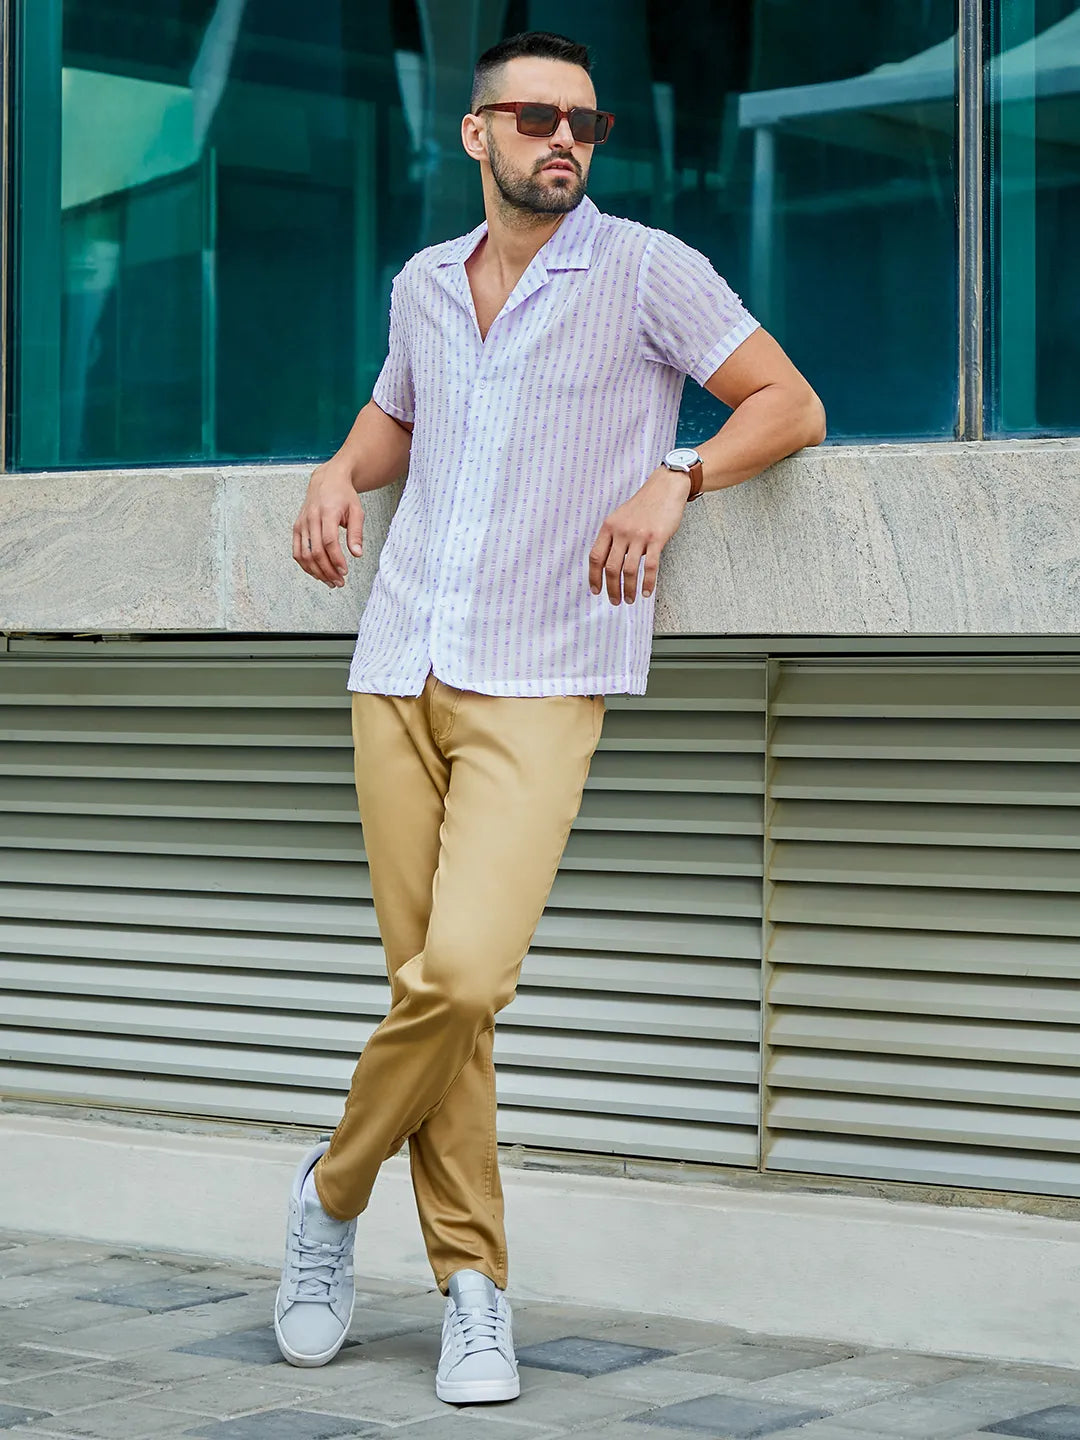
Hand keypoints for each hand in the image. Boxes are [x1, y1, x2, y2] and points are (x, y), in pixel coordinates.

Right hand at [293, 461, 365, 588]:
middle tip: (340, 582)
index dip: (336, 559)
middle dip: (328, 570)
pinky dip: (305, 565)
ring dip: (317, 572)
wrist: (326, 481)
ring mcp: (302, 524)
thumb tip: (357, 554)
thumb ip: (356, 533)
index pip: (329, 541)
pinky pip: (297, 551)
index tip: (345, 571)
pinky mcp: (297, 528)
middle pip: (315, 551)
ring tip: (331, 582)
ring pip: (304, 554)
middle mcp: (311, 518)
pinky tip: (317, 573)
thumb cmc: (344, 496)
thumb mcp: (357, 511)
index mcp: (327, 512)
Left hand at [588, 466, 691, 604]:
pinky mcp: (656, 538)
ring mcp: (638, 535)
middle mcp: (621, 531)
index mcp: (609, 527)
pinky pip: (650, 566)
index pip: (595, 557)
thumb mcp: (620, 517)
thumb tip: (608, 564)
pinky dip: (647, 582)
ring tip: (631, 599)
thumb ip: (613, 538)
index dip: (594, 577)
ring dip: (629, 589)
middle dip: (612, 589)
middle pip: (611, 568)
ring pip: (629, 570)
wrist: (665, 488)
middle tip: (616, 601)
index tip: (596, 591)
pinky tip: (646, 592)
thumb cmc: (643, 505)